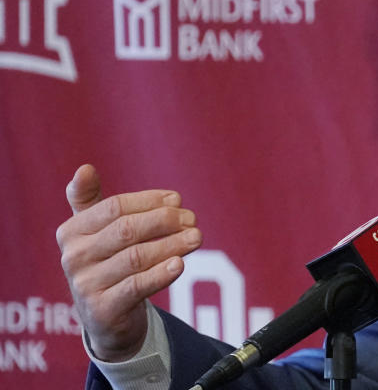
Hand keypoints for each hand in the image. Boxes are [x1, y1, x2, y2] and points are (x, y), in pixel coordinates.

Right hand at [56, 164, 202, 361]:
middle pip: (126, 230)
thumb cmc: (106, 262)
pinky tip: (179, 264)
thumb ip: (90, 200)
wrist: (106, 318)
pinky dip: (160, 274)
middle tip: (193, 220)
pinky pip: (136, 287)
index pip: (114, 207)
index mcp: (71, 231)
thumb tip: (85, 168)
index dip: (149, 201)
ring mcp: (85, 286)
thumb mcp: (94, 232)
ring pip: (136, 257)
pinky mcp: (102, 311)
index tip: (178, 200)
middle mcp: (73, 258)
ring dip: (171, 244)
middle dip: (165, 221)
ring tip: (196, 238)